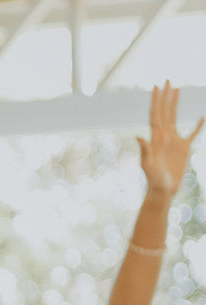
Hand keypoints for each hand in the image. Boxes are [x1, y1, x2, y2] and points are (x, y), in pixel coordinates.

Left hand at [138, 81, 203, 198]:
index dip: (156, 101)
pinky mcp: (182, 148)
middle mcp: (163, 136)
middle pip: (165, 112)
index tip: (157, 87)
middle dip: (166, 96)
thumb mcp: (149, 165)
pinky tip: (203, 116)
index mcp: (156, 137)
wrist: (162, 190)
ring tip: (177, 90)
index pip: (156, 115)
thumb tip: (139, 137)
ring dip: (175, 104)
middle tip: (168, 80)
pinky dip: (198, 125)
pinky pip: (192, 133)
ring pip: (175, 118)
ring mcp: (173, 141)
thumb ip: (145, 151)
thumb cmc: (154, 179)